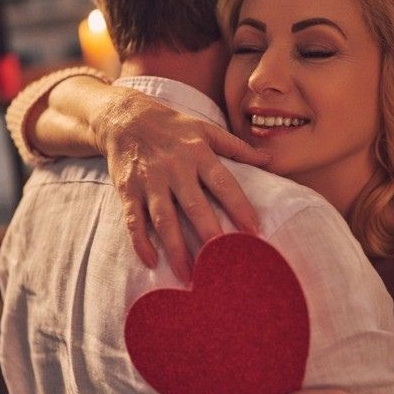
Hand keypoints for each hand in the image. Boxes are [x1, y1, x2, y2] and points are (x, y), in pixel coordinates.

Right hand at [96, 90, 270, 280]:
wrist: (124, 117)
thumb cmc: (172, 127)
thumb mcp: (206, 129)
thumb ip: (237, 147)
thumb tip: (269, 160)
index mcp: (198, 153)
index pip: (224, 184)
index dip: (240, 208)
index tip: (255, 232)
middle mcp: (174, 168)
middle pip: (194, 206)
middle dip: (210, 234)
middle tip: (222, 264)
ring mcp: (149, 180)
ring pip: (164, 219)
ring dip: (176, 249)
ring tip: (188, 276)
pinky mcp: (127, 190)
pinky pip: (133, 220)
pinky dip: (141, 242)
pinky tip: (151, 261)